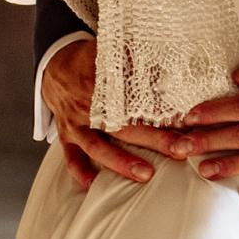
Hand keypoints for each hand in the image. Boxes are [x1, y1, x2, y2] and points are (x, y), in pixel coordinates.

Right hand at [40, 41, 176, 191]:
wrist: (54, 65)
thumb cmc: (91, 59)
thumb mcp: (112, 54)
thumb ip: (138, 62)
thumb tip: (170, 72)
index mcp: (103, 81)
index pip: (136, 99)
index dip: (161, 110)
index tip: (185, 120)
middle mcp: (89, 105)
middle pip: (124, 125)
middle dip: (154, 139)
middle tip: (180, 149)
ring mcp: (75, 122)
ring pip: (98, 146)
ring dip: (121, 161)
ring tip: (146, 174)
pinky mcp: (66, 135)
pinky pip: (71, 156)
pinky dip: (81, 171)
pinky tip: (92, 185)